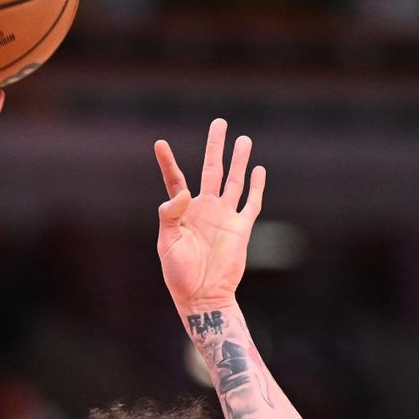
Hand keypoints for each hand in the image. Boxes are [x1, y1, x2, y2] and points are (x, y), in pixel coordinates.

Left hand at [155, 119, 265, 309]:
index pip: (175, 180)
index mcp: (181, 212)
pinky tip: (258, 169)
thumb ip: (170, 215)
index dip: (168, 162)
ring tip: (243, 139)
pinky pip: (250, 203)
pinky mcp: (240, 228)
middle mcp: (204, 209)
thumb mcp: (167, 244)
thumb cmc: (179, 273)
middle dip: (215, 147)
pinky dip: (255, 186)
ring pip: (234, 181)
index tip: (160, 143)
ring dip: (239, 161)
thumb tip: (183, 193)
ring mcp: (224, 217)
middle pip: (211, 170)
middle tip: (219, 122)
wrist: (202, 296)